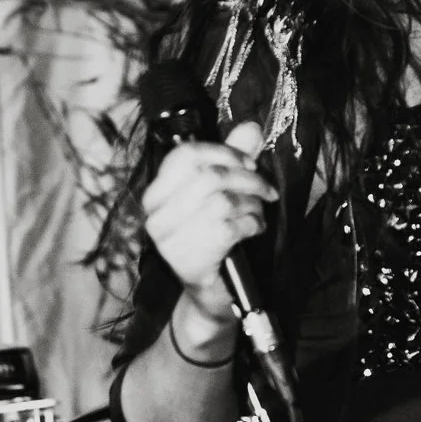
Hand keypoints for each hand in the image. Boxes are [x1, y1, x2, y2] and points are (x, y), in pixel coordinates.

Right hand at [141, 120, 273, 324]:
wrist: (213, 293)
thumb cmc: (214, 239)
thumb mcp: (222, 193)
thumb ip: (233, 159)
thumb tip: (251, 128)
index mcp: (156, 194)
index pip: (185, 155)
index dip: (224, 153)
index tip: (249, 163)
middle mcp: (154, 216)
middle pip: (208, 176)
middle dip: (247, 180)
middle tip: (266, 190)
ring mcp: (168, 240)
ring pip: (221, 201)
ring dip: (251, 204)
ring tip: (258, 213)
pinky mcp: (188, 260)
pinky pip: (229, 227)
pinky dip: (251, 224)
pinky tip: (253, 229)